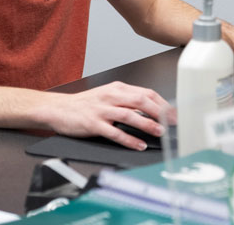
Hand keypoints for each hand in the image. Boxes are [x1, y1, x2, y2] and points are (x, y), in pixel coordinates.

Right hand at [41, 81, 171, 150]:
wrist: (58, 108)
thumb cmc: (85, 104)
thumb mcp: (108, 96)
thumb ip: (127, 100)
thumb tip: (151, 110)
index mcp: (117, 88)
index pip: (146, 93)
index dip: (163, 103)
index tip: (174, 114)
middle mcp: (111, 96)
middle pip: (141, 101)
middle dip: (160, 112)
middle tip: (173, 122)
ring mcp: (102, 110)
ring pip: (129, 115)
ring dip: (147, 124)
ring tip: (159, 132)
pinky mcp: (93, 124)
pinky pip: (114, 132)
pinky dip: (128, 139)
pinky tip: (138, 145)